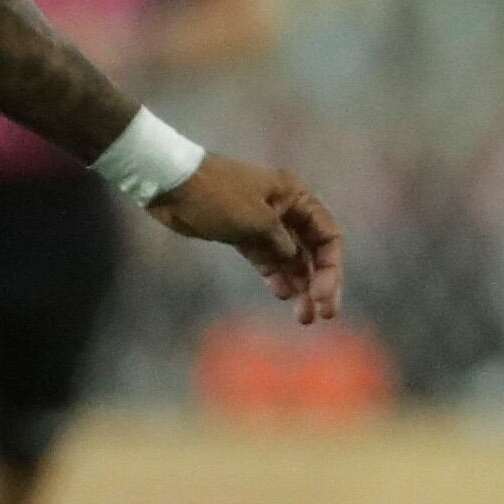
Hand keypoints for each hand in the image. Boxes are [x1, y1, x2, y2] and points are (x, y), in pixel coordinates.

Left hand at [146, 151, 344, 325]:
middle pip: (312, 250)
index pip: (327, 235)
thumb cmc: (217, 196)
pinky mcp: (243, 235)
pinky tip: (282, 295)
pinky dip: (276, 276)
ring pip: (290, 259)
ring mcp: (263, 223)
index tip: (324, 295)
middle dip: (319, 281)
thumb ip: (283, 243)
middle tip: (323, 314)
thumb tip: (296, 260)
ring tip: (304, 317)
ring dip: (299, 285)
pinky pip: (267, 260)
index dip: (331, 267)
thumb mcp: (257, 220)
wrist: (171, 185)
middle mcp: (285, 208)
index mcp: (295, 195)